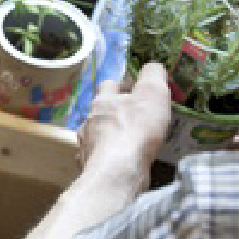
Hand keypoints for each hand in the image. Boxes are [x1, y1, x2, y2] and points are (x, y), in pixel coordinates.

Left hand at [79, 62, 171, 178]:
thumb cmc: (137, 129)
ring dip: (108, 136)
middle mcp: (90, 119)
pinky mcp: (88, 165)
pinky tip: (117, 162)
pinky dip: (106, 157)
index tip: (138, 94)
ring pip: (97, 134)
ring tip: (127, 143)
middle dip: (115, 113)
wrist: (118, 171)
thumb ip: (153, 75)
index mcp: (103, 100)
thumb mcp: (152, 93)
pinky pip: (96, 157)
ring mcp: (86, 143)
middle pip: (102, 110)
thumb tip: (152, 66)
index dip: (123, 87)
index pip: (110, 84)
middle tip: (135, 121)